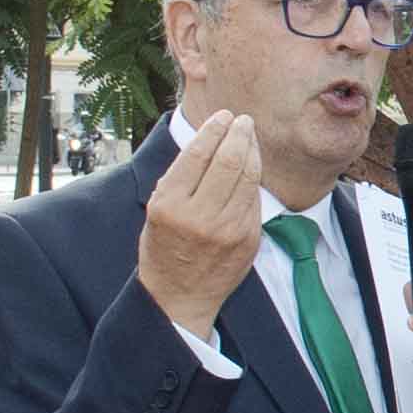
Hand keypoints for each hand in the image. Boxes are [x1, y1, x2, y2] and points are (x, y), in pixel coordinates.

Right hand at [130, 114, 275, 337]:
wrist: (179, 296)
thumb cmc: (164, 246)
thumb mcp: (157, 209)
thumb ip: (180, 177)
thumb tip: (209, 138)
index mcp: (170, 205)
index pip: (198, 155)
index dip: (214, 129)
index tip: (223, 116)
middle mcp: (199, 216)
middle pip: (228, 161)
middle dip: (239, 134)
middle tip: (243, 121)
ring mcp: (228, 229)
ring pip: (248, 177)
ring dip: (252, 151)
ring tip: (249, 137)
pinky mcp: (247, 239)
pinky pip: (255, 199)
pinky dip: (253, 179)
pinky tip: (251, 167)